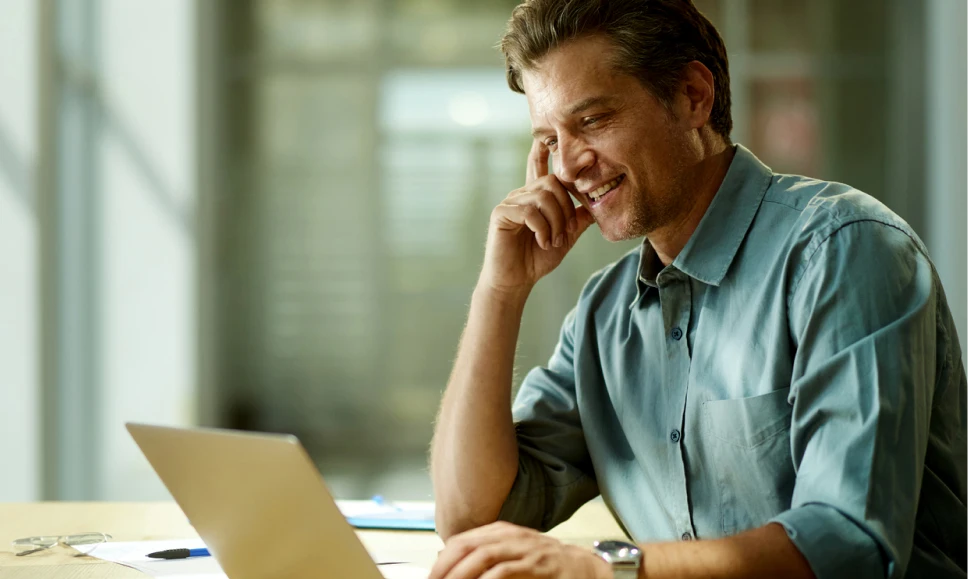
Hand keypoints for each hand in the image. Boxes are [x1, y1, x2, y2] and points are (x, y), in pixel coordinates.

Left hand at [429, 521, 612, 578]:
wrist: (588, 569)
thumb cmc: (549, 565)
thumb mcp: (514, 555)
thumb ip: (486, 555)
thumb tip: (448, 558)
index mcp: (502, 533)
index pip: (462, 541)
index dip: (442, 560)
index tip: (432, 576)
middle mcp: (511, 537)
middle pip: (466, 546)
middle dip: (445, 567)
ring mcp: (525, 549)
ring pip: (483, 556)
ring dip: (460, 574)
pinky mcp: (538, 565)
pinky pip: (505, 571)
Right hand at [478, 141, 595, 298]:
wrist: (516, 280)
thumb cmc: (537, 258)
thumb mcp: (565, 237)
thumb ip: (577, 219)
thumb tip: (595, 204)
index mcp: (535, 197)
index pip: (539, 167)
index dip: (542, 151)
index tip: (544, 136)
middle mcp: (522, 194)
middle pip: (552, 183)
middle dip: (565, 209)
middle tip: (565, 233)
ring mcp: (510, 202)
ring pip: (543, 197)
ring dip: (555, 222)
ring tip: (552, 241)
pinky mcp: (501, 213)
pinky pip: (530, 211)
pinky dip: (542, 229)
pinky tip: (542, 242)